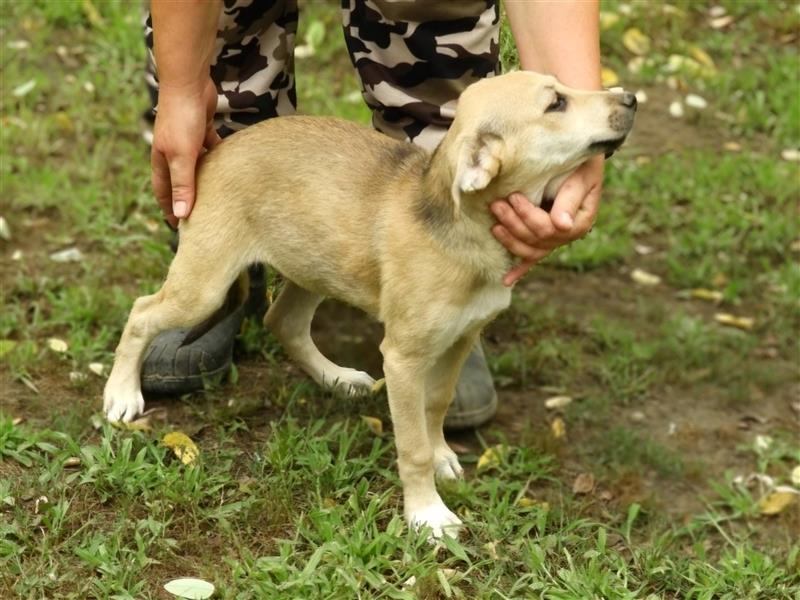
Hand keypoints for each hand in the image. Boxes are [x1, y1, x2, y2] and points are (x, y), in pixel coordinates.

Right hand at [151, 77, 220, 226]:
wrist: (188, 81)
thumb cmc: (181, 118)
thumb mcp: (182, 156)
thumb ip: (182, 184)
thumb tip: (181, 213)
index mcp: (163, 160)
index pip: (164, 191)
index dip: (171, 209)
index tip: (180, 228)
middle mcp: (173, 152)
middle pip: (181, 181)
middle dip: (188, 198)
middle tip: (202, 216)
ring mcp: (187, 140)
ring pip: (197, 166)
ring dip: (206, 180)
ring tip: (219, 196)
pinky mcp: (202, 128)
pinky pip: (211, 149)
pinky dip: (218, 158)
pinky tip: (231, 167)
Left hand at [490, 155, 603, 285]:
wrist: (579, 158)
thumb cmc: (581, 162)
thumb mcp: (581, 175)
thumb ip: (570, 198)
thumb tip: (561, 226)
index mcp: (580, 221)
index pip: (550, 228)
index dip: (529, 216)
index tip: (514, 196)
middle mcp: (568, 234)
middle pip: (538, 240)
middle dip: (514, 224)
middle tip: (496, 205)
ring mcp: (555, 239)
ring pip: (531, 250)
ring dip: (510, 240)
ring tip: (494, 225)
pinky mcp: (544, 238)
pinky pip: (533, 258)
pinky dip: (520, 270)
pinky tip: (507, 281)